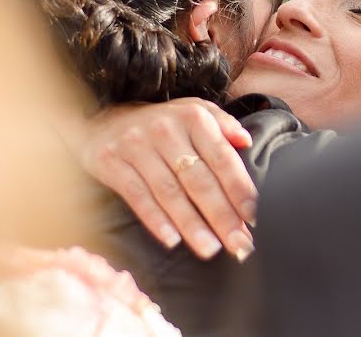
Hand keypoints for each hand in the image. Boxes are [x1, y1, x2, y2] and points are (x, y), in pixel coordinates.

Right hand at [77, 98, 257, 260]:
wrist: (103, 120)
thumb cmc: (162, 123)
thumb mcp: (193, 111)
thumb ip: (223, 123)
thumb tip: (246, 141)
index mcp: (193, 117)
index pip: (222, 158)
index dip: (240, 190)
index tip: (256, 218)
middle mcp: (166, 130)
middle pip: (199, 180)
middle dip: (222, 216)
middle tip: (240, 244)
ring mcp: (137, 146)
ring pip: (170, 192)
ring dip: (192, 225)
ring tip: (211, 249)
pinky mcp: (111, 162)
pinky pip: (137, 196)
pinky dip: (155, 220)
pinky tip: (172, 240)